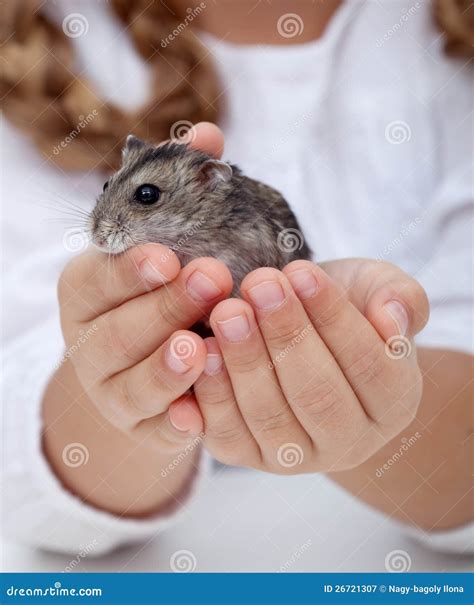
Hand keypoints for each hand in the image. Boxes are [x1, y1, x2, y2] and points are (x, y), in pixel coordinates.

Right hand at [57, 123, 232, 452]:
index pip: (96, 279)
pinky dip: (176, 425)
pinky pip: (156, 430)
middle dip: (161, 308)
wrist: (146, 362)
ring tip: (199, 348)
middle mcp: (91, 341)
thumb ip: (180, 191)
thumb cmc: (158, 291)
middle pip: (116, 331)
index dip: (128, 270)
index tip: (166, 254)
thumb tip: (209, 137)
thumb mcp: (164, 242)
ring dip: (164, 369)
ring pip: (131, 385)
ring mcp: (112, 389)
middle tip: (212, 281)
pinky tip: (200, 418)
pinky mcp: (140, 426)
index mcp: (89, 291)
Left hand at [194, 258, 428, 472]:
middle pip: (318, 396)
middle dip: (286, 335)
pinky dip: (213, 396)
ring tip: (228, 311)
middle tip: (260, 284)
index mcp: (393, 404)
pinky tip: (203, 352)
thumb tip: (392, 318)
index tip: (301, 270)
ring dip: (246, 362)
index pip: (369, 366)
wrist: (301, 334)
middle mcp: (350, 442)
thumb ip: (401, 298)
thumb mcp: (378, 291)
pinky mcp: (249, 456)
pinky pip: (229, 435)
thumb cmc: (343, 308)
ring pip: (270, 417)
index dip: (334, 317)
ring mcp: (297, 457)